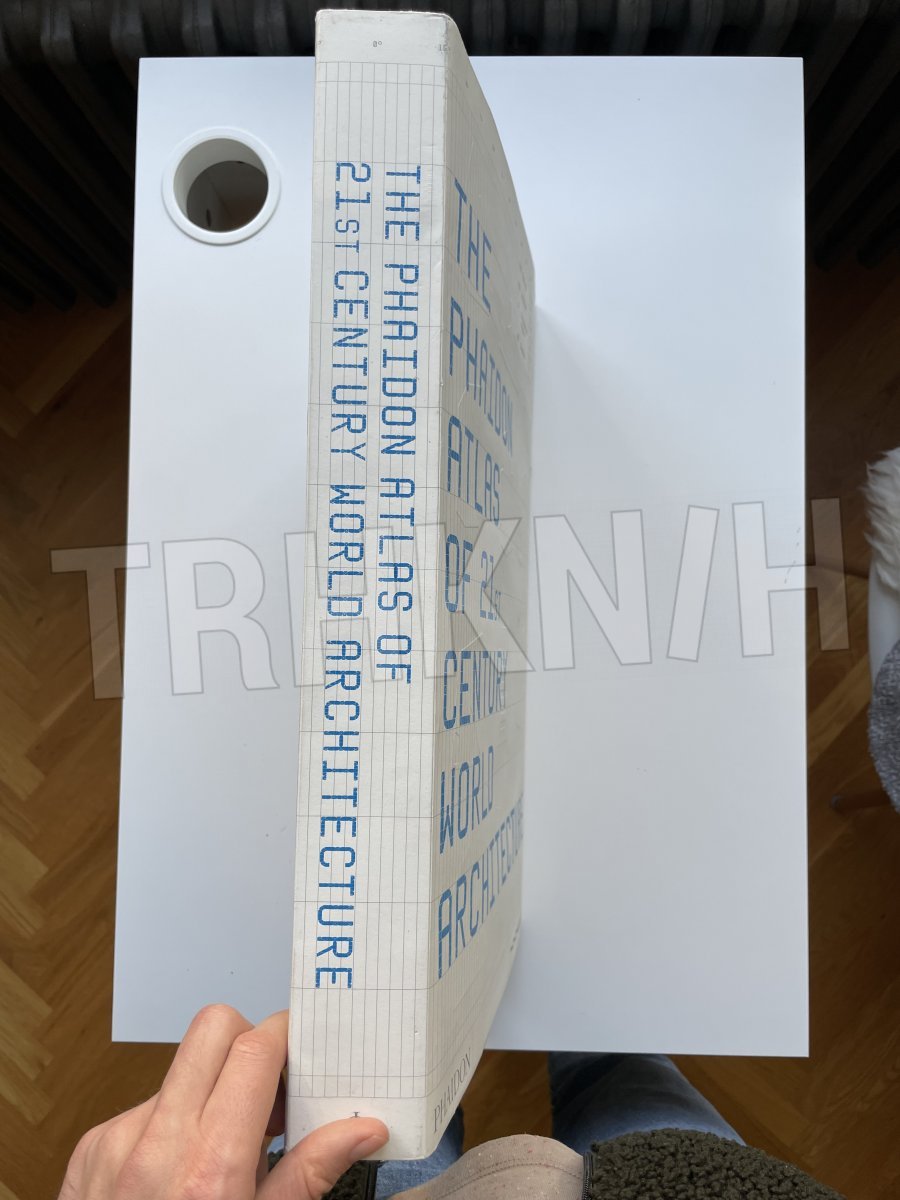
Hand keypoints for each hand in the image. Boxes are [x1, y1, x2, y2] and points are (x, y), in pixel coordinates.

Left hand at [59, 1005, 388, 1198]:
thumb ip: (310, 1174)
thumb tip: (362, 1131)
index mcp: (210, 1170)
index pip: (254, 1050)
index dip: (284, 1036)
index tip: (300, 1050)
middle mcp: (157, 1144)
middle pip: (212, 1028)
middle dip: (247, 1041)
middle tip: (267, 1084)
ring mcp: (117, 1141)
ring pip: (180, 1068)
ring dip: (210, 1088)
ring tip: (223, 1145)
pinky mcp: (91, 1149)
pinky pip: (146, 1106)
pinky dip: (172, 1124)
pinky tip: (179, 1168)